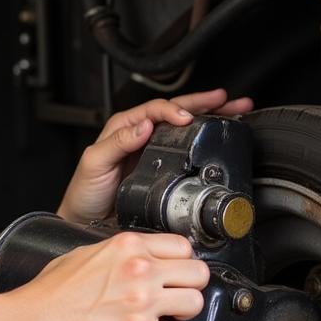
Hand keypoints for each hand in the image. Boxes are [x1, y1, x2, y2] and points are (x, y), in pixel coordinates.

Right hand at [12, 230, 208, 320]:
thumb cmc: (51, 293)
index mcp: (128, 246)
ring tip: (167, 318)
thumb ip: (119, 252)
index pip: (183, 246)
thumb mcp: (85, 253)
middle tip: (176, 296)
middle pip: (198, 274)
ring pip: (195, 304)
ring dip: (184, 314)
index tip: (176, 272)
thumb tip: (137, 257)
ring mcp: (142, 301)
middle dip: (189, 286)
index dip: (182, 262)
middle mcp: (140, 269)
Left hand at [57, 89, 252, 225]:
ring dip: (211, 116)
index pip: (156, 109)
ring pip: (186, 127)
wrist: (86, 221)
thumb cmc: (85, 192)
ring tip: (234, 110)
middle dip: (204, 103)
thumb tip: (145, 126)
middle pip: (177, 111)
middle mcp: (142, 135)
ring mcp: (154, 151)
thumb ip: (118, 142)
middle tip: (227, 99)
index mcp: (126, 127)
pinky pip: (187, 149)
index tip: (188, 118)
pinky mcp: (163, 169)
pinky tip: (219, 138)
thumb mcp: (96, 162)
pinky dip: (205, 140)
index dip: (174, 110)